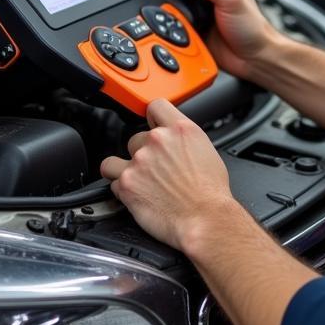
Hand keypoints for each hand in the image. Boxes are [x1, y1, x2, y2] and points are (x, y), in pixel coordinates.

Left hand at [100, 99, 233, 254]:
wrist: (205, 218)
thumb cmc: (211, 192)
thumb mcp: (206, 150)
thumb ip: (184, 139)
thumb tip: (175, 141)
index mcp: (180, 129)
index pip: (155, 106)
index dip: (152, 118)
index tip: (151, 126)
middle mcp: (158, 140)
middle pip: (136, 137)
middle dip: (143, 153)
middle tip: (155, 170)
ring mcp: (139, 161)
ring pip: (116, 159)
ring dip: (125, 169)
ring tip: (138, 181)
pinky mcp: (126, 184)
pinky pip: (113, 182)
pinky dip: (121, 189)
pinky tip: (137, 195)